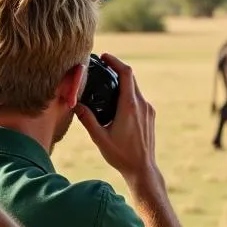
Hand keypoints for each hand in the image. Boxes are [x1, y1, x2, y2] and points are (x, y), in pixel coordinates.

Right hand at [76, 53, 159, 185]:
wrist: (142, 168)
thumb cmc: (121, 155)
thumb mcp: (99, 137)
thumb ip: (87, 119)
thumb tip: (75, 104)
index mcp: (130, 106)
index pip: (126, 73)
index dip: (115, 62)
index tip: (105, 57)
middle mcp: (142, 104)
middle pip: (131, 78)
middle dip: (117, 70)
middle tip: (103, 66)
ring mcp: (148, 110)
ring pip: (135, 89)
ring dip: (123, 83)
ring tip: (108, 84)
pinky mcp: (150, 116)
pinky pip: (139, 99)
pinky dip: (128, 94)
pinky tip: (117, 102)